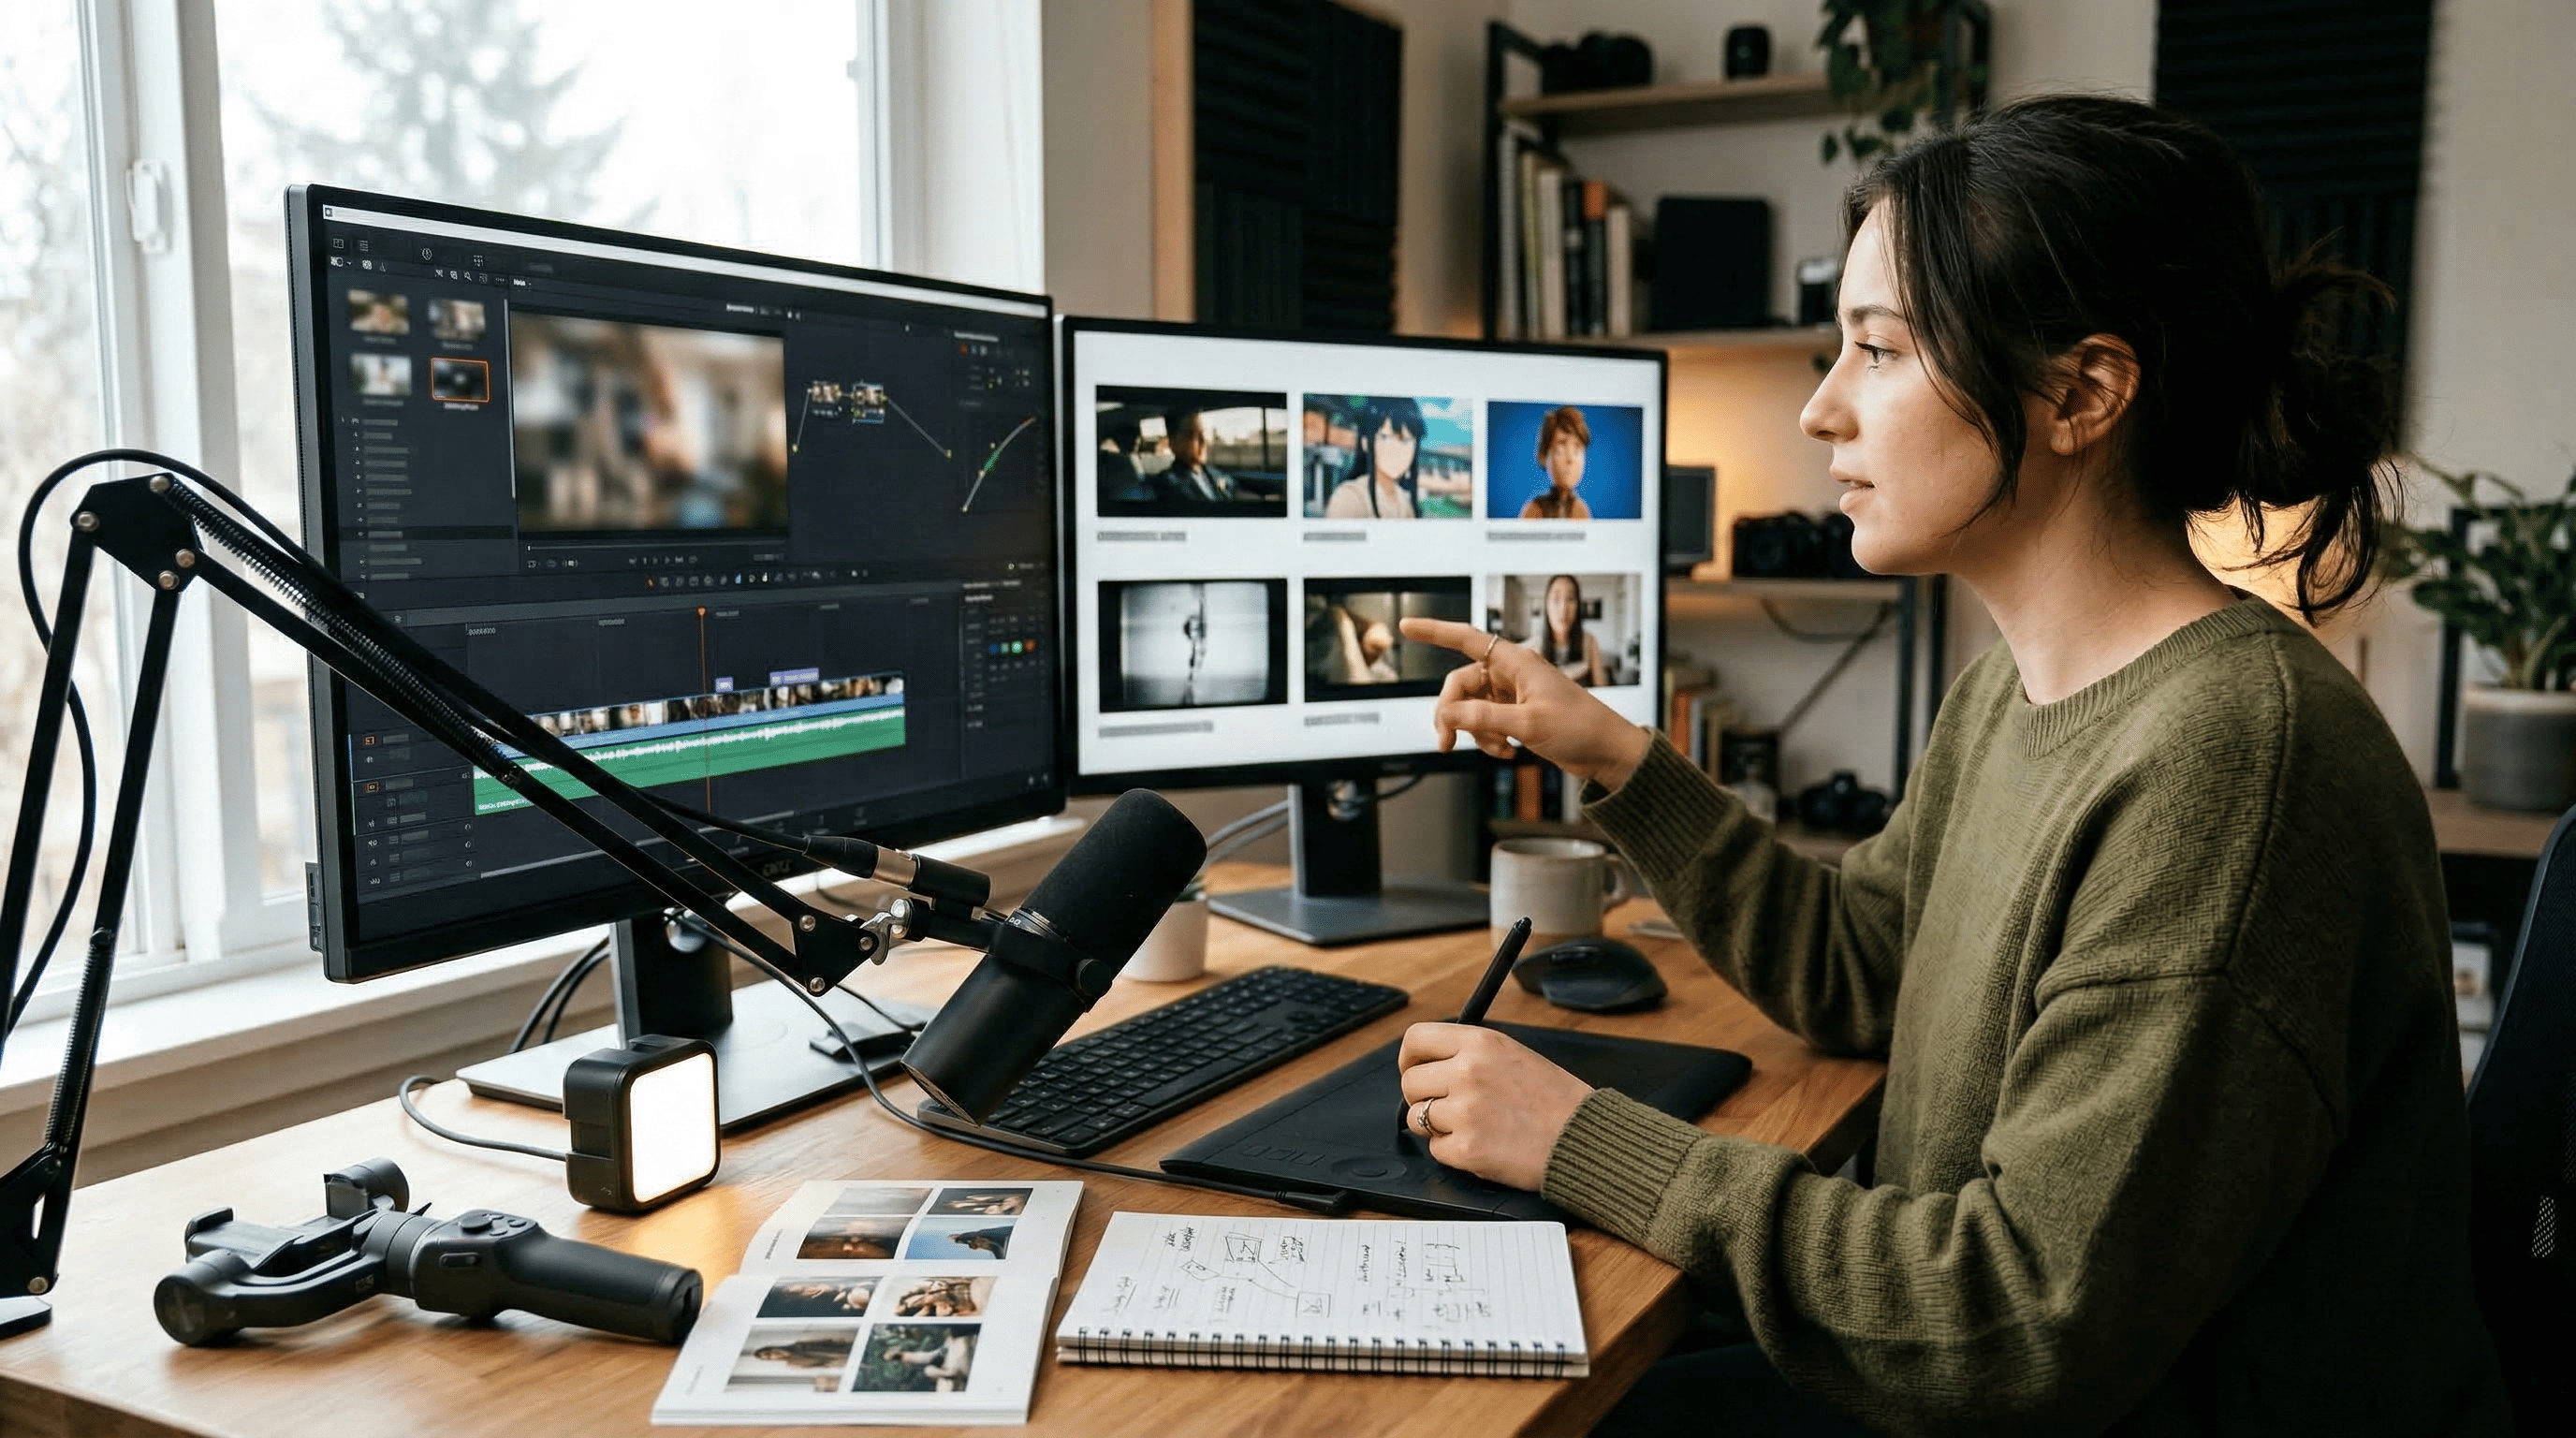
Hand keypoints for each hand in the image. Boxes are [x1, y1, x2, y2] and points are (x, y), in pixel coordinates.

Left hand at [1396, 1023, 1593, 1190]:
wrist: (1584, 1138)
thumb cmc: (1557, 1100)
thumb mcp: (1514, 1054)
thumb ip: (1471, 1054)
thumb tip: (1431, 1064)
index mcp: (1480, 1043)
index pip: (1416, 1039)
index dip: (1409, 1058)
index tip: (1414, 1070)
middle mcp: (1468, 1072)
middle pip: (1410, 1083)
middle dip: (1422, 1097)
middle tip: (1446, 1107)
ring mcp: (1465, 1111)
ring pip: (1417, 1118)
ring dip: (1437, 1126)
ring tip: (1472, 1127)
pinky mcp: (1467, 1149)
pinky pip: (1437, 1150)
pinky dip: (1454, 1152)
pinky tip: (1483, 1145)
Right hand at [1398, 618, 1652, 788]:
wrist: (1607, 752)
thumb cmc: (1580, 728)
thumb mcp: (1528, 723)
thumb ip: (1484, 717)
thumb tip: (1448, 715)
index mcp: (1516, 662)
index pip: (1465, 638)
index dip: (1433, 631)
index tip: (1406, 626)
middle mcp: (1512, 674)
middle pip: (1460, 684)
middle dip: (1451, 714)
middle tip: (1446, 743)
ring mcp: (1514, 695)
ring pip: (1471, 707)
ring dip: (1475, 731)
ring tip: (1497, 749)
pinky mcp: (1518, 715)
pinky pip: (1487, 723)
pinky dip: (1490, 739)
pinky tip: (1507, 752)